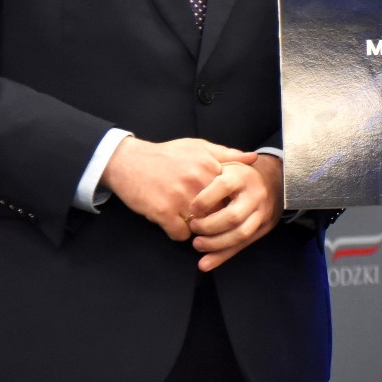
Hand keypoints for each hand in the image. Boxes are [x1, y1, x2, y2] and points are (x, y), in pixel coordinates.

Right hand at [100, 136, 255, 239]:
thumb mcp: (198, 147)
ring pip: (202, 226)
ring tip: (185, 215)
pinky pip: (181, 234)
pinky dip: (177, 232)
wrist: (127, 161)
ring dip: (196, 226)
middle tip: (202, 214)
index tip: (222, 203)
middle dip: (213, 217)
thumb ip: (226, 154)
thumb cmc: (165, 155)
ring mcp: (181, 199)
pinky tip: (171, 221)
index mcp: (209, 167)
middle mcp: (198, 182)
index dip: (228, 202)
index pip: (232, 194)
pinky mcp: (163, 213)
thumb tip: (253, 158)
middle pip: (219, 213)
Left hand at [187, 153, 283, 270]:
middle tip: (193, 227)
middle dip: (209, 226)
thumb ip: (210, 168)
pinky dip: (223, 256)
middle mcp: (255, 195)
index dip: (205, 200)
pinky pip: (243, 245)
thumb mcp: (227, 164)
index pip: (224, 186)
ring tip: (197, 244)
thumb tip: (191, 181)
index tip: (191, 209)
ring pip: (240, 234)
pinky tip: (205, 263)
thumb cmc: (239, 174)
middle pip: (233, 216)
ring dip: (216, 244)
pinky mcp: (263, 228)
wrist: (275, 180)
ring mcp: (262, 213)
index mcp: (243, 176)